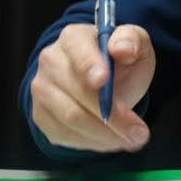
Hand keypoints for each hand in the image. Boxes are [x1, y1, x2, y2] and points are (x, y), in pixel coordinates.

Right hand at [29, 22, 154, 152]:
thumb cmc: (119, 62)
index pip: (78, 51)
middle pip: (78, 92)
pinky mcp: (41, 116)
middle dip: (113, 116)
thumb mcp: (136, 45)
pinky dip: (92, 142)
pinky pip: (64, 135)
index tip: (103, 80)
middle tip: (139, 132)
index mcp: (74, 38)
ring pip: (71, 119)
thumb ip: (133, 40)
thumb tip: (123, 49)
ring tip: (132, 139)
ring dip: (105, 134)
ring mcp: (43, 90)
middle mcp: (51, 61)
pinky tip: (111, 140)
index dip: (89, 65)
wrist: (103, 81)